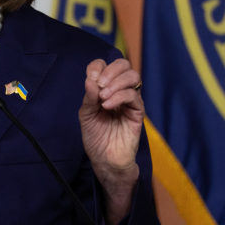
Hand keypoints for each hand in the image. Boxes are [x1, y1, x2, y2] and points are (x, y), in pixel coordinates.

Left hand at [78, 58, 143, 224]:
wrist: (105, 160)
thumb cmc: (95, 137)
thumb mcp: (86, 114)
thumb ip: (89, 97)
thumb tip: (91, 79)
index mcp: (106, 88)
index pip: (105, 65)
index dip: (98, 67)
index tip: (90, 80)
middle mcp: (119, 91)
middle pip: (123, 64)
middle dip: (110, 71)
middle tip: (99, 85)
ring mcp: (130, 101)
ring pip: (132, 76)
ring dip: (116, 82)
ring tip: (103, 98)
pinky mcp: (138, 112)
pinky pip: (134, 96)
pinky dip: (119, 97)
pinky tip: (108, 106)